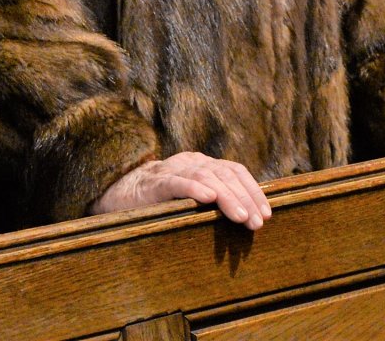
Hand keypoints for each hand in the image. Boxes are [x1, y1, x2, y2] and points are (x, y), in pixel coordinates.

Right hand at [92, 152, 269, 229]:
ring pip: (204, 176)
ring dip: (227, 197)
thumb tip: (252, 217)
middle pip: (223, 173)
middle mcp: (188, 161)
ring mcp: (169, 170)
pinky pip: (176, 182)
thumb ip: (216, 199)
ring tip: (241, 217)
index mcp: (200, 163)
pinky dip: (194, 188)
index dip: (253, 190)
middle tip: (257, 223)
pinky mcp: (153, 183)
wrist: (118, 196)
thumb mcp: (193, 197)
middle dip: (245, 198)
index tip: (266, 213)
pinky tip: (208, 199)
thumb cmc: (162, 202)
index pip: (234, 169)